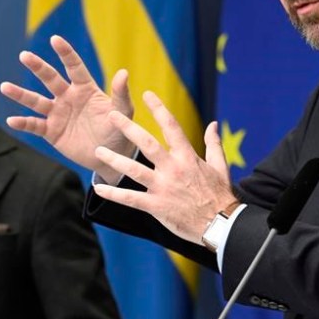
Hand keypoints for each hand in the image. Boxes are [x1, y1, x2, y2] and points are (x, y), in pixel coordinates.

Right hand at [0, 35, 134, 181]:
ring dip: (20, 94)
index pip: (74, 67)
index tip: (55, 39)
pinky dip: (23, 123)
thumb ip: (121, 94)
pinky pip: (34, 125)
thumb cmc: (119, 130)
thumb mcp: (123, 112)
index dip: (65, 53)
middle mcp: (68, 97)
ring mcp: (57, 114)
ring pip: (36, 101)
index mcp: (85, 89)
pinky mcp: (51, 131)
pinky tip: (12, 120)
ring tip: (4, 86)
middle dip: (38, 67)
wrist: (110, 156)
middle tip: (25, 56)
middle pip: (50, 79)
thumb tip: (124, 72)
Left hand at [93, 90, 237, 242]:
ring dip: (114, 160)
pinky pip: (130, 198)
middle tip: (111, 115)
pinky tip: (98, 188)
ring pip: (133, 170)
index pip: (171, 126)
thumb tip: (213, 124)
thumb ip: (213, 143)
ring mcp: (163, 187)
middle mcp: (173, 168)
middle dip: (128, 128)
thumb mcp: (220, 166)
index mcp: (188, 157)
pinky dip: (113, 193)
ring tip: (98, 151)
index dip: (158, 109)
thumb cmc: (219, 195)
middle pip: (147, 143)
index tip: (147, 95)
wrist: (220, 224)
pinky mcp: (156, 206)